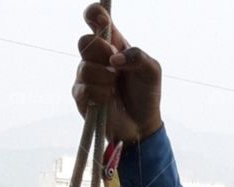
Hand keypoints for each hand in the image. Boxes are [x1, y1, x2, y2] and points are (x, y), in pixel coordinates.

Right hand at [74, 4, 162, 144]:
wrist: (141, 125)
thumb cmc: (146, 94)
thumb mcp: (152, 70)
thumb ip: (138, 56)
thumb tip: (114, 58)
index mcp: (112, 43)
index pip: (95, 18)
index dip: (95, 14)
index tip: (103, 22)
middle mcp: (96, 57)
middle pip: (84, 41)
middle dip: (101, 53)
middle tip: (115, 67)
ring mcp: (86, 76)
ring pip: (84, 67)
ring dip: (104, 78)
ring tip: (114, 88)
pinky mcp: (81, 96)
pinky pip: (82, 89)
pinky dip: (98, 94)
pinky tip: (108, 98)